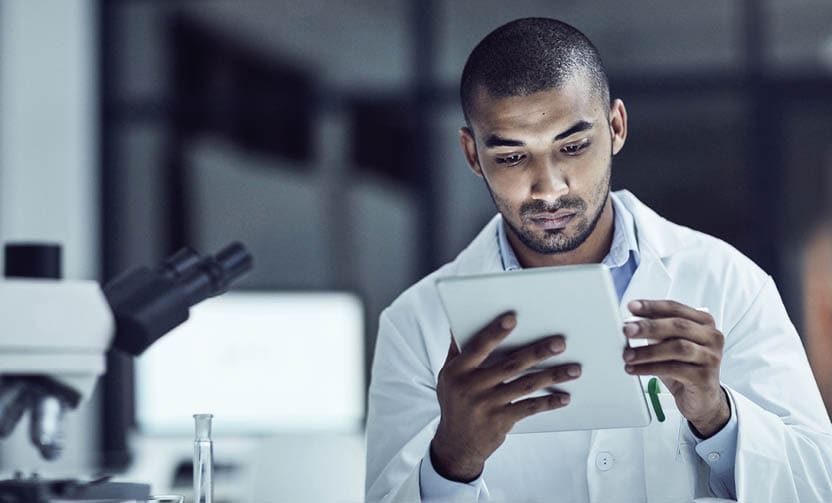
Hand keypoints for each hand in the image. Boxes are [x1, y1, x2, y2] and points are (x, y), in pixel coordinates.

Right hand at [431, 312, 580, 481]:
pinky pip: (529, 408)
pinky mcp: (501, 421)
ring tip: (574, 369)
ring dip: (552, 376)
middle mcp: (471, 387)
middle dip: (538, 352)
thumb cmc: (455, 403)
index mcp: (457, 371)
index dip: (495, 333)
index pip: (479, 347)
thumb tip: (458, 325)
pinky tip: (564, 397)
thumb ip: (456, 352)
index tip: (512, 319)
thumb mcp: (448, 377)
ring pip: (525, 386)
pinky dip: (548, 402)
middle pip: (510, 365)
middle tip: (560, 343)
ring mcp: (487, 405)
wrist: (457, 444)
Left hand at [623, 300, 728, 437]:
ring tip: (627, 355)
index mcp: (704, 323)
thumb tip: (631, 323)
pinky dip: (650, 368)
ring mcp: (711, 357)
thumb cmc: (684, 367)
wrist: (702, 399)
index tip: (632, 307)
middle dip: (649, 326)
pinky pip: (674, 369)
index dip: (652, 306)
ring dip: (648, 351)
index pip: (675, 308)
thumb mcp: (670, 345)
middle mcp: (711, 337)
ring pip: (678, 348)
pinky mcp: (705, 377)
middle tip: (627, 330)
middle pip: (678, 326)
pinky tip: (635, 369)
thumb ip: (657, 332)